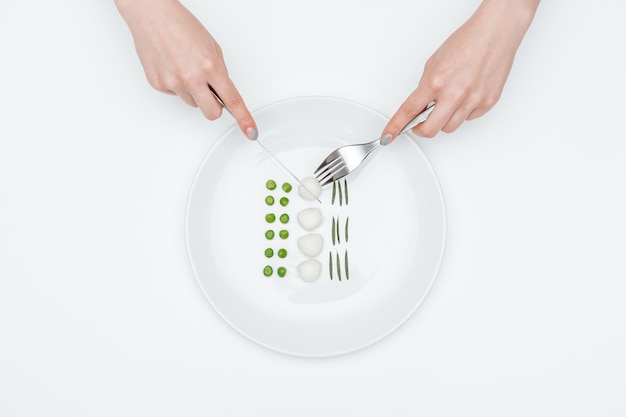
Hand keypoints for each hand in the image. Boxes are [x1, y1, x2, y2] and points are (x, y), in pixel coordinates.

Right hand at [115, 0, 257, 138]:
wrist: (152, 15)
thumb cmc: (182, 26)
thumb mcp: (212, 47)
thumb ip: (219, 72)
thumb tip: (222, 92)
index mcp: (210, 66)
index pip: (232, 100)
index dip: (244, 119)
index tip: (251, 131)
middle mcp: (191, 77)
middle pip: (212, 113)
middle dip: (215, 107)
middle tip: (211, 92)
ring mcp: (173, 83)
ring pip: (193, 103)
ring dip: (194, 92)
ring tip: (186, 68)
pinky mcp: (158, 84)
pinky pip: (176, 95)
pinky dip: (177, 85)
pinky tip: (173, 67)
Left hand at [382, 0, 538, 141]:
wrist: (495, 33)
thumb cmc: (467, 42)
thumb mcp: (434, 62)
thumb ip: (425, 86)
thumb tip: (419, 106)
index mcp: (436, 81)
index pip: (409, 111)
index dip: (396, 126)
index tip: (388, 135)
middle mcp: (454, 93)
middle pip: (430, 130)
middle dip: (421, 129)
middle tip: (419, 123)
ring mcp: (473, 100)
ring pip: (450, 127)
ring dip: (443, 120)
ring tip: (447, 102)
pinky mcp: (488, 103)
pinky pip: (469, 118)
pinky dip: (463, 112)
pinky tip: (466, 96)